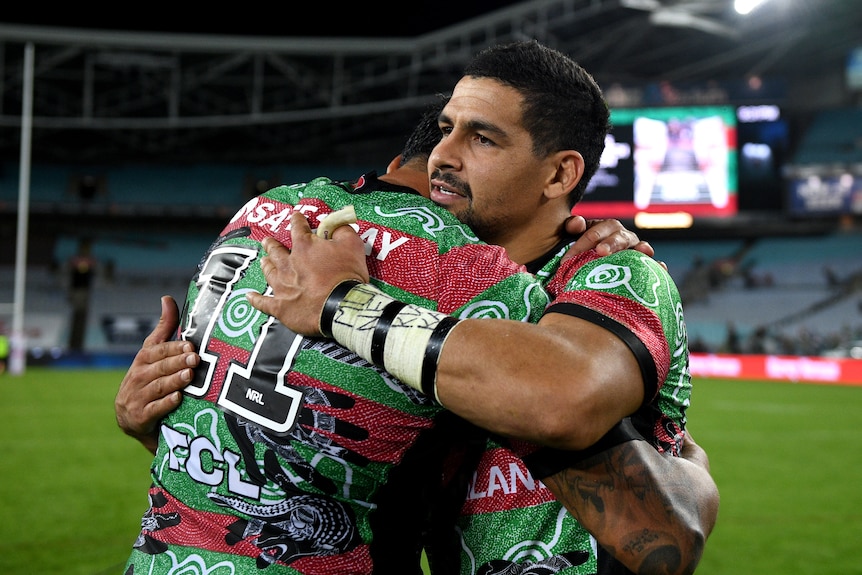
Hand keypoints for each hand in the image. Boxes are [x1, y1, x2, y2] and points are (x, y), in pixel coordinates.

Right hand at [115, 296, 198, 453]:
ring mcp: (136, 398)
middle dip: (177, 363)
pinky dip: (165, 404)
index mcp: (142, 361)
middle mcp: (137, 377)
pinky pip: (153, 410)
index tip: (190, 346)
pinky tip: (178, 399)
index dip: (173, 349)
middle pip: (159, 368)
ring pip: (158, 388)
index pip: (157, 352)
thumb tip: (167, 298)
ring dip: (174, 381)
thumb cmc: (148, 380)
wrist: (133, 420)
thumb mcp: (153, 354)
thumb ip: (163, 328)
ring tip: (189, 376)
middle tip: (195, 359)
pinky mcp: (139, 417)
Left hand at [247, 211, 368, 336]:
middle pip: (276, 251)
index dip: (297, 221)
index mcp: (304, 247)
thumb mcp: (352, 245)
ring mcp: (282, 286)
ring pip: (269, 272)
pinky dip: (256, 300)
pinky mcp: (281, 307)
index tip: (296, 217)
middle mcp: (288, 264)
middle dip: (272, 244)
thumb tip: (337, 225)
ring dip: (267, 266)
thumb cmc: (346, 276)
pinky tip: (250, 296)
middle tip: (268, 241)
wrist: (341, 306)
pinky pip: (263, 303)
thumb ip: (343, 231)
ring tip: (264, 261)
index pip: (298, 228)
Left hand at [563, 216, 653, 258]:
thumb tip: (577, 222)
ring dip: (640, 249)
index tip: (568, 259)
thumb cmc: (579, 254)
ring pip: (639, 247)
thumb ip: (572, 228)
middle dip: (612, 243)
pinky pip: (653, 266)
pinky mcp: (643, 267)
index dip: (582, 243)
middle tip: (601, 252)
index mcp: (604, 229)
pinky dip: (658, 265)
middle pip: (620, 236)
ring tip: (642, 251)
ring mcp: (634, 251)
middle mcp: (622, 237)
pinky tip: (661, 267)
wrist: (588, 273)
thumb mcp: (572, 239)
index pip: (596, 231)